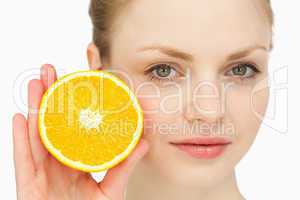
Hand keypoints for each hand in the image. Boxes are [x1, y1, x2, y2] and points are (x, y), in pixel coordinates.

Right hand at [12, 64, 148, 199]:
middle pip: (50, 125)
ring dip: (33, 109)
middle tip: (51, 71)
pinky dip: (20, 140)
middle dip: (49, 97)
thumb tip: (144, 143)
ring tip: (35, 84)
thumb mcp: (112, 190)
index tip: (75, 82)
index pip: (72, 127)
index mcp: (75, 161)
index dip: (71, 105)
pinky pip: (23, 162)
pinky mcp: (29, 188)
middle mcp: (57, 163)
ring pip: (35, 136)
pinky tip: (20, 118)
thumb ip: (125, 167)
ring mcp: (41, 174)